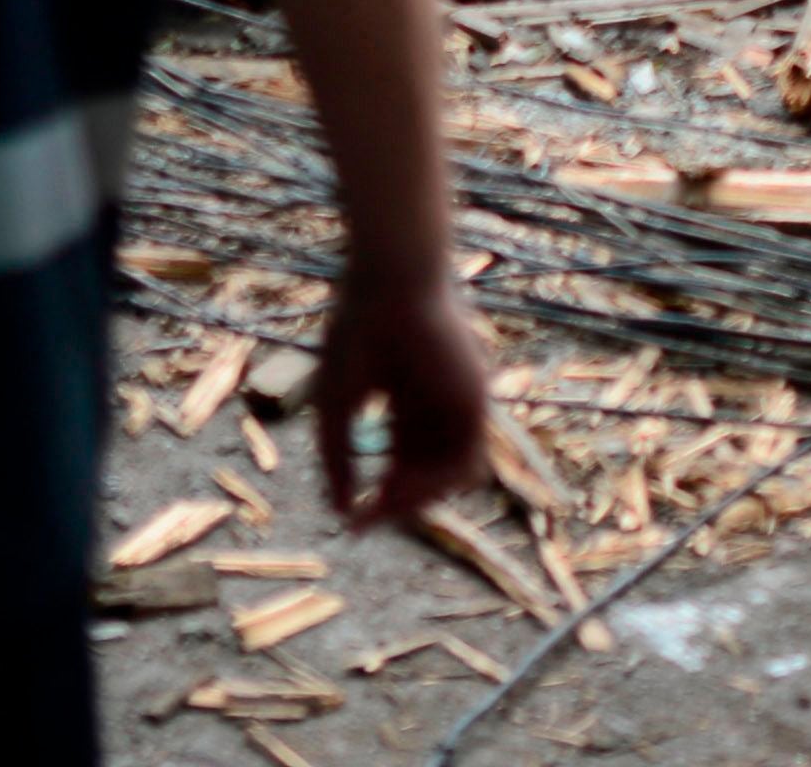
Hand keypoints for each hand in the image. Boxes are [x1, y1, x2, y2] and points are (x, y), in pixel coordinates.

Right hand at [312, 263, 490, 527]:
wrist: (391, 284)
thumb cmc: (356, 334)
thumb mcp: (333, 406)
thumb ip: (337, 459)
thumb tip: (342, 511)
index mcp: (407, 405)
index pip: (402, 467)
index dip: (379, 501)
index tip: (351, 525)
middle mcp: (438, 410)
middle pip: (428, 477)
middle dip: (398, 507)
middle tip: (367, 520)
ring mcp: (459, 406)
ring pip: (452, 476)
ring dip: (421, 500)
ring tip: (385, 501)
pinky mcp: (477, 401)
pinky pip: (469, 462)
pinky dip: (439, 484)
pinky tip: (403, 483)